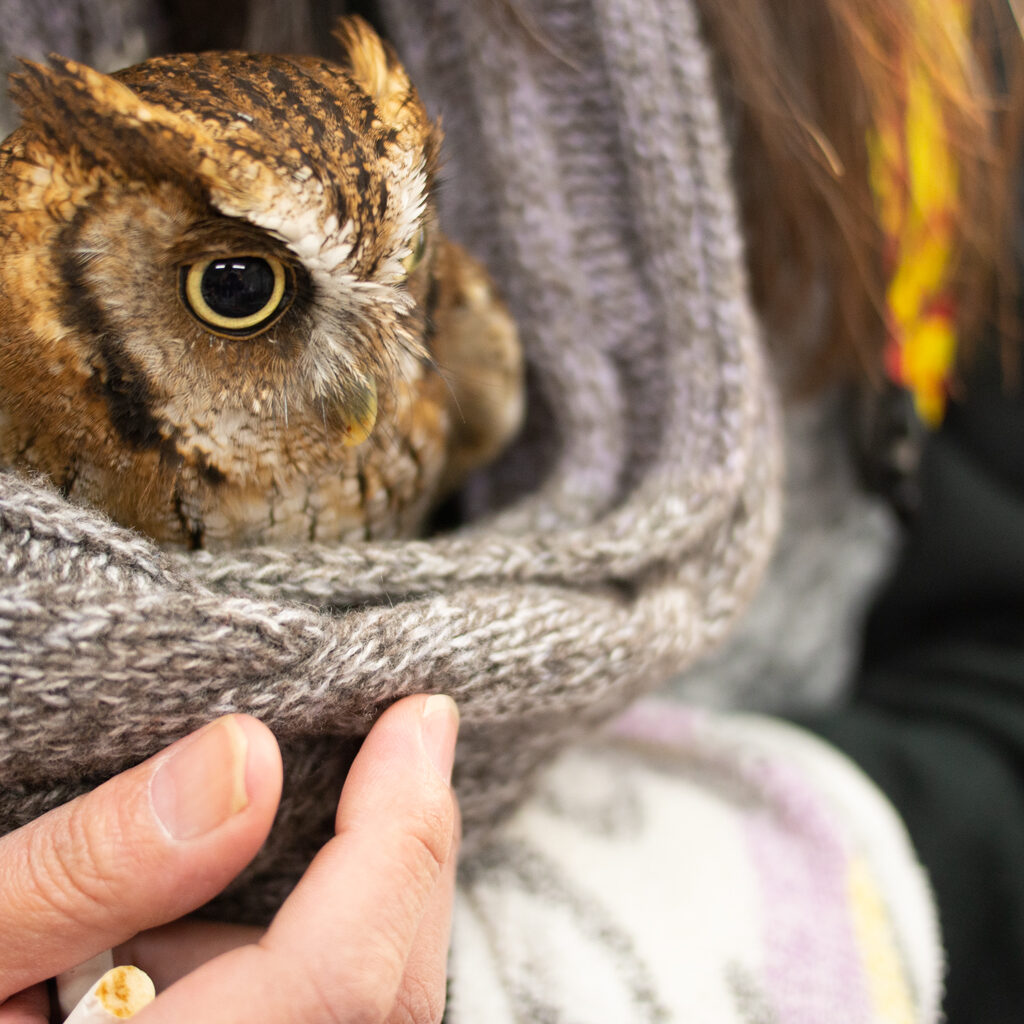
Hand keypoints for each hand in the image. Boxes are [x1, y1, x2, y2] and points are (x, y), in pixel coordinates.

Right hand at [0, 694, 460, 1023]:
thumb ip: (82, 869)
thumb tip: (247, 757)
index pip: (342, 982)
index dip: (403, 837)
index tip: (421, 717)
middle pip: (382, 1001)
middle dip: (405, 857)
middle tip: (403, 746)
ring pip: (363, 1012)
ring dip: (357, 906)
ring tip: (306, 822)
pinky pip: (314, 1022)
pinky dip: (309, 957)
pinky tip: (213, 925)